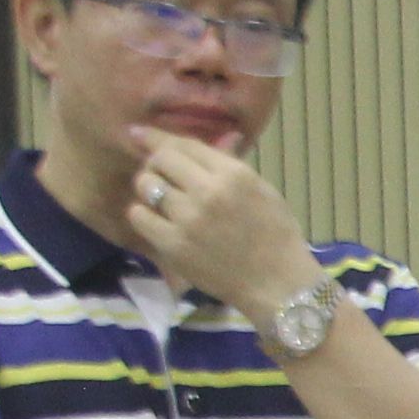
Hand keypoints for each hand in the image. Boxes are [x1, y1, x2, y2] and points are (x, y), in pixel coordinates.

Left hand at [120, 123, 322, 320]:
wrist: (279, 285)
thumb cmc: (277, 236)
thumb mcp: (264, 191)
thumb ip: (234, 165)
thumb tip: (222, 136)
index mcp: (234, 174)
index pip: (185, 145)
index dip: (158, 137)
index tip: (139, 134)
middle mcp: (208, 191)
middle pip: (161, 160)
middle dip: (156, 164)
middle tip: (161, 176)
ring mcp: (188, 219)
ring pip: (147, 185)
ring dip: (149, 188)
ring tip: (160, 199)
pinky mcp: (173, 245)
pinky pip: (139, 216)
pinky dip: (143, 214)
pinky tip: (156, 221)